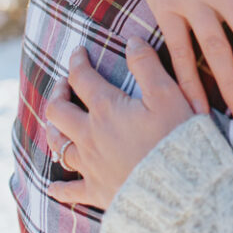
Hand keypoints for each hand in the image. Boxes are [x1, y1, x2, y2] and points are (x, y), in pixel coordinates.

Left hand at [46, 42, 192, 209]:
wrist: (179, 189)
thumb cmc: (177, 138)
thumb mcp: (169, 95)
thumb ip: (148, 66)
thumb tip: (132, 41)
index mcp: (107, 110)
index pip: (82, 78)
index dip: (78, 62)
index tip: (78, 52)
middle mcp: (91, 136)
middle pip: (58, 111)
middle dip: (58, 94)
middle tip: (64, 86)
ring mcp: (92, 165)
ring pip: (58, 145)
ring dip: (53, 131)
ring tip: (56, 123)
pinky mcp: (99, 191)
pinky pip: (71, 191)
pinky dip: (60, 188)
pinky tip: (53, 188)